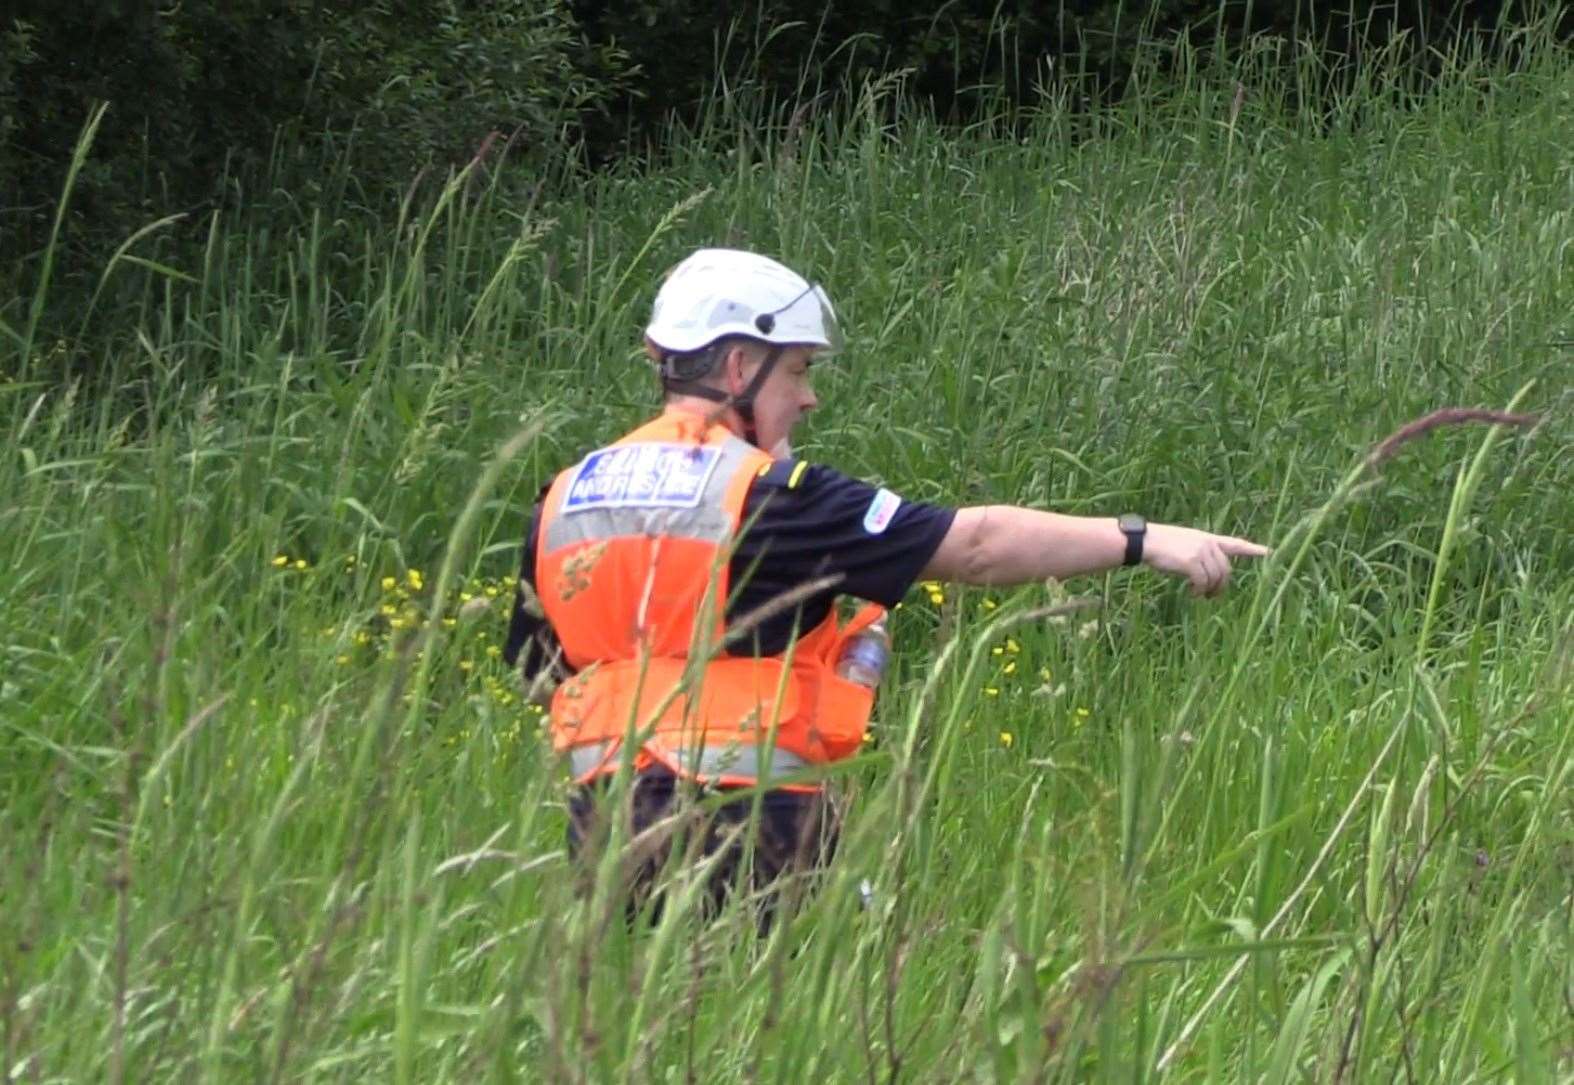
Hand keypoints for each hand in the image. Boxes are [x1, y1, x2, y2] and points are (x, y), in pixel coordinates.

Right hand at [1142, 524, 1269, 596]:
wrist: (1145, 541)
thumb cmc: (1160, 545)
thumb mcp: (1184, 544)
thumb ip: (1199, 554)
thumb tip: (1208, 576)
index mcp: (1207, 538)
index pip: (1234, 544)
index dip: (1252, 549)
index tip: (1270, 552)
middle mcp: (1207, 543)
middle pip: (1226, 570)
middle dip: (1221, 586)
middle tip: (1212, 597)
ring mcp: (1200, 551)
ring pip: (1216, 578)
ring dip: (1209, 591)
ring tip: (1200, 595)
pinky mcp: (1192, 561)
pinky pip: (1203, 582)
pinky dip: (1199, 591)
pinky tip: (1192, 593)